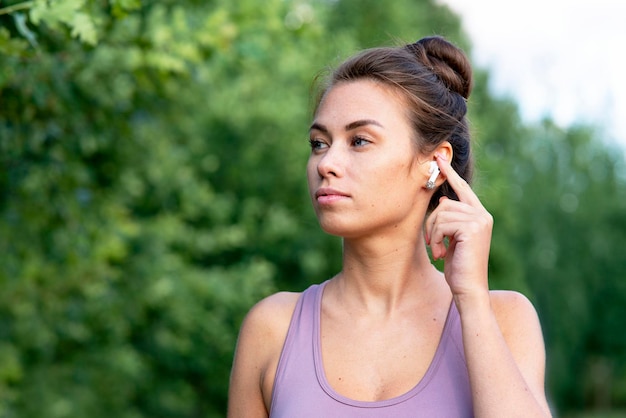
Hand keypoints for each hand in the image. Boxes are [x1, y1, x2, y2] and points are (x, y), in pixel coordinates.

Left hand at [424, 154, 492, 298]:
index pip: (462, 188)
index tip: (439, 157)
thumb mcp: (451, 239)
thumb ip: (450, 220)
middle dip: (431, 223)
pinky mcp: (473, 228)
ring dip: (432, 234)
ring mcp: (479, 220)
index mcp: (479, 215)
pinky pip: (442, 223)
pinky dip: (435, 239)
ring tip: (437, 250)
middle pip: (444, 204)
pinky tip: (440, 253)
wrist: (468, 288)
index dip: (449, 173)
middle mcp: (482, 214)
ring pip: (441, 214)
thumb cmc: (457, 267)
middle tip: (431, 243)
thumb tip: (442, 202)